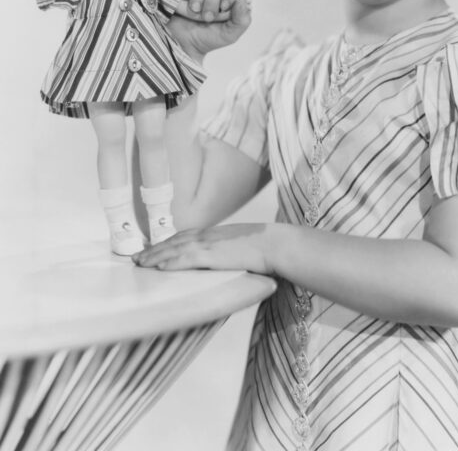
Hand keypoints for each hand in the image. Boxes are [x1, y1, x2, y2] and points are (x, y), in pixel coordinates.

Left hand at [132, 223, 273, 274]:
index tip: (155, 248)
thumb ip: (231, 252)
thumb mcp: (244, 246)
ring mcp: (209, 244)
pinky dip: (170, 262)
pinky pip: (186, 259)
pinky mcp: (213, 255)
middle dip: (155, 249)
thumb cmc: (267, 247)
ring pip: (175, 249)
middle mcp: (208, 235)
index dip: (168, 242)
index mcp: (216, 233)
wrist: (277, 244)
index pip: (185, 236)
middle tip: (137, 257)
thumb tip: (229, 261)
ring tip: (140, 263)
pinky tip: (159, 268)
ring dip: (155, 256)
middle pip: (174, 241)